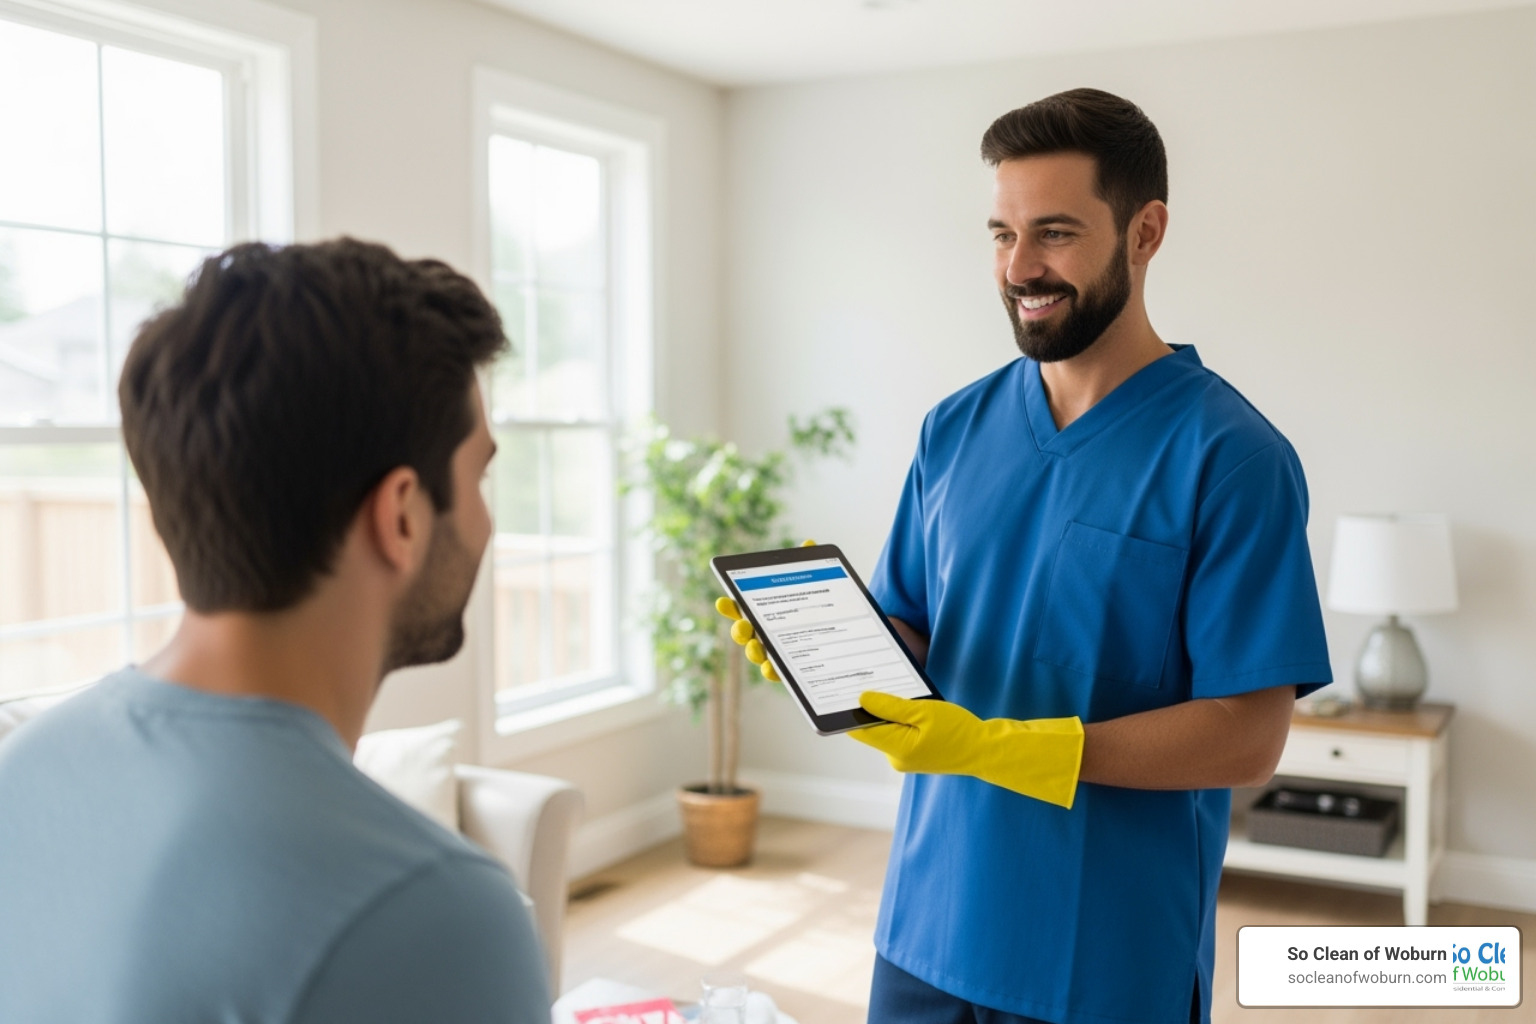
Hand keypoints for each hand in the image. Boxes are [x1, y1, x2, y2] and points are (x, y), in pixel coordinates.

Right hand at [713, 540, 817, 681]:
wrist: (848, 638)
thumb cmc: (823, 608)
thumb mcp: (821, 584)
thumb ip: (811, 565)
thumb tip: (809, 543)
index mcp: (767, 611)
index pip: (743, 608)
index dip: (730, 606)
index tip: (722, 601)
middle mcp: (766, 632)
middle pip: (745, 633)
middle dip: (740, 630)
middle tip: (744, 626)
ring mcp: (775, 652)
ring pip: (757, 654)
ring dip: (753, 652)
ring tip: (758, 648)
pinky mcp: (789, 670)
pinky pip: (776, 673)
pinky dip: (772, 671)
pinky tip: (773, 667)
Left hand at [849, 691, 1084, 808]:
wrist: (985, 749)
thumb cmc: (959, 730)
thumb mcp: (924, 712)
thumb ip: (891, 706)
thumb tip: (862, 698)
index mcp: (897, 748)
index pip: (859, 730)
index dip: (847, 711)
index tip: (838, 690)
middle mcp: (896, 757)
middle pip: (870, 729)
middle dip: (867, 707)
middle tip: (862, 679)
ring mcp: (905, 757)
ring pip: (884, 730)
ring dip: (884, 711)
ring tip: (885, 687)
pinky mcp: (914, 754)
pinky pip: (897, 733)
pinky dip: (898, 718)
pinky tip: (904, 703)